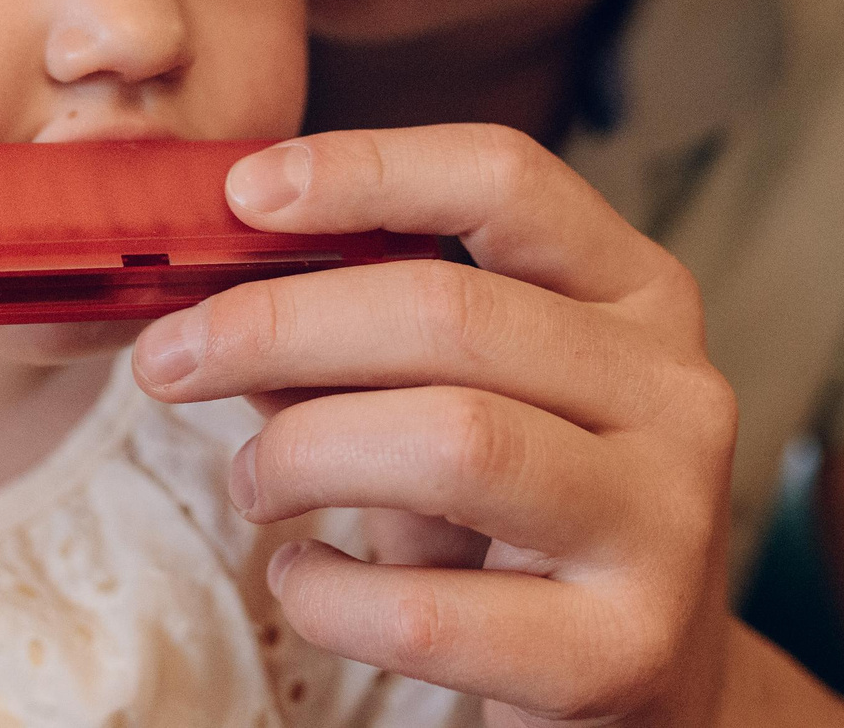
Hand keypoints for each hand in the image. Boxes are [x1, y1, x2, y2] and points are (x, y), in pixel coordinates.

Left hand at [130, 125, 741, 726]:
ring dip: (304, 453)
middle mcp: (676, 391)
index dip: (367, 167)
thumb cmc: (523, 521)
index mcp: (639, 294)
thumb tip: (214, 297)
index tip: (243, 192)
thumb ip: (360, 343)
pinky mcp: (624, 652)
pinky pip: (430, 612)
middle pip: (453, 313)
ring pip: (454, 442)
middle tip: (168, 360)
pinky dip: (330, 595)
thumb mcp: (463, 400)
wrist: (651, 689)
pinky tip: (305, 581)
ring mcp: (664, 523)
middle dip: (276, 325)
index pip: (506, 178)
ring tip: (253, 482)